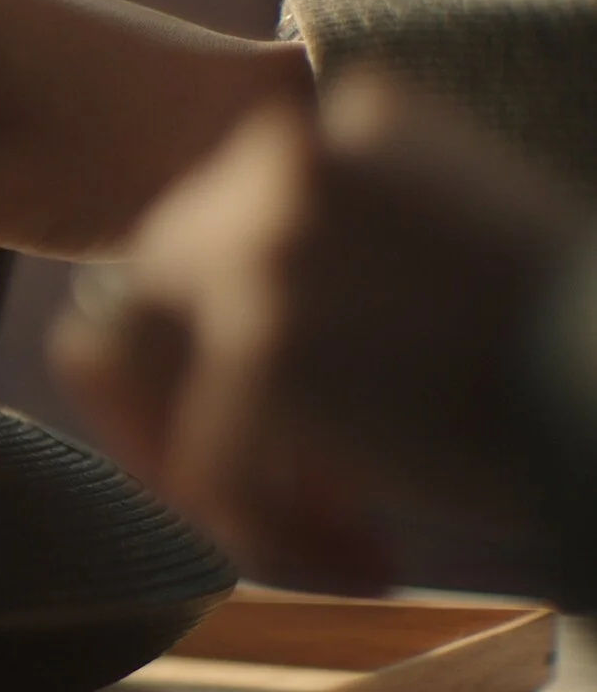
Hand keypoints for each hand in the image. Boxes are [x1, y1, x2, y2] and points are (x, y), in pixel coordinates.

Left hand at [48, 75, 580, 590]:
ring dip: (224, 478)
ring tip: (339, 542)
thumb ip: (335, 262)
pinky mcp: (266, 344)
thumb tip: (195, 339)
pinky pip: (202, 471)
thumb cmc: (581, 360)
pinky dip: (271, 534)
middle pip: (144, 305)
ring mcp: (267, 247)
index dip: (239, 361)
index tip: (345, 441)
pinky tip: (374, 561)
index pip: (200, 248)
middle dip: (215, 419)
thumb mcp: (451, 258)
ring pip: (138, 382)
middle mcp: (282, 164)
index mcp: (334, 131)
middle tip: (335, 509)